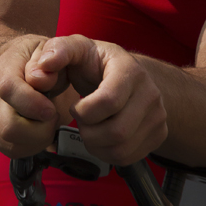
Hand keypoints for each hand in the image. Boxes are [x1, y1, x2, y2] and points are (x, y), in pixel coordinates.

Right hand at [0, 35, 66, 157]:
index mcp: (3, 66)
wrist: (18, 63)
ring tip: (45, 122)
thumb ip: (53, 58)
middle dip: (40, 129)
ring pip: (10, 142)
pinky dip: (29, 145)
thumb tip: (40, 79)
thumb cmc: (39, 59)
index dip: (33, 105)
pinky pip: (9, 149)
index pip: (9, 90)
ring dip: (36, 139)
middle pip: (9, 126)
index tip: (51, 110)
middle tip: (52, 116)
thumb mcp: (52, 50)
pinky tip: (36, 129)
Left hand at [25, 35, 167, 165]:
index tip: (75, 106)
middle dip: (89, 132)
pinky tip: (101, 137)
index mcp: (130, 70)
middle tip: (81, 121)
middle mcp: (150, 93)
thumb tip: (47, 63)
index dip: (84, 111)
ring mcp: (158, 115)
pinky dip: (107, 154)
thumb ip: (58, 51)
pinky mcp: (159, 134)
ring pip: (122, 148)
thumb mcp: (75, 49)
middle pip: (118, 131)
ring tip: (90, 128)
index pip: (109, 101)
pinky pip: (129, 157)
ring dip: (96, 145)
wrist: (122, 73)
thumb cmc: (95, 63)